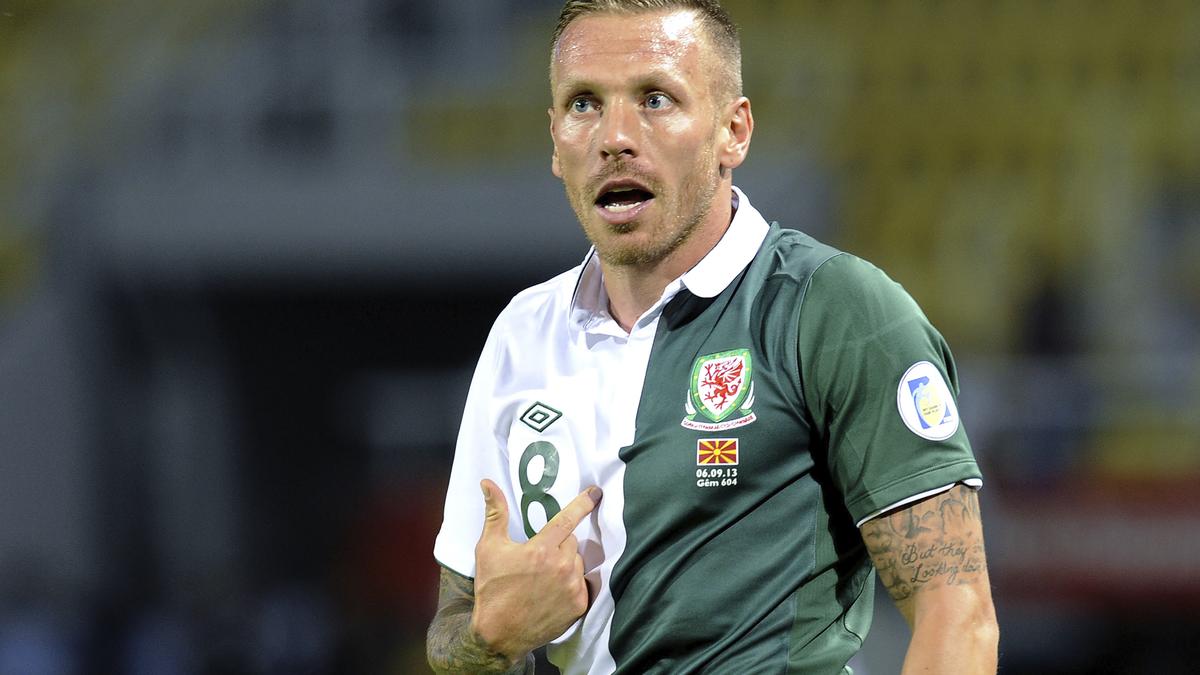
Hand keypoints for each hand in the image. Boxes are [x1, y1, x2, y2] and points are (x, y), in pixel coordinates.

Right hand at [470, 478, 601, 664]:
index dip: (583, 503)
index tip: (596, 493)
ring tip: (543, 577)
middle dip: (558, 544)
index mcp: (541, 549)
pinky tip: (552, 592)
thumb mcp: (488, 548)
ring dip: (565, 563)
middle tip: (539, 557)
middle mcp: (561, 567)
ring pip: (577, 562)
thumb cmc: (492, 589)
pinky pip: (582, 583)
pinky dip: (571, 583)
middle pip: (571, 541)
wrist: (499, 634)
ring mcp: (572, 587)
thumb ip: (495, 513)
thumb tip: (488, 483)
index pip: (568, 519)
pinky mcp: (579, 605)